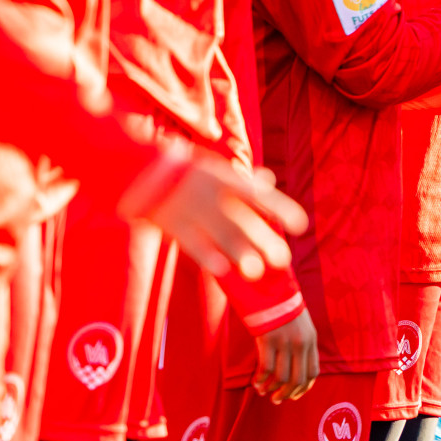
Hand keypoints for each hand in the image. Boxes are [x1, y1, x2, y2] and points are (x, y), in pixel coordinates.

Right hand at [139, 156, 307, 281]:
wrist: (140, 169)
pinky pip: (191, 242)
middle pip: (242, 219)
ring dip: (239, 252)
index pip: (259, 195)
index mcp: (225, 178)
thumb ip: (241, 179)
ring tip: (255, 272)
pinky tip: (221, 271)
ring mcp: (192, 209)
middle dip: (264, 240)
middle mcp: (212, 193)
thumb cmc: (185, 171)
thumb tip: (270, 180)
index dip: (281, 209)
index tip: (301, 226)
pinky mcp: (172, 224)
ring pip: (218, 233)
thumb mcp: (214, 168)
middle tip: (283, 260)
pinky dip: (206, 256)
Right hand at [253, 309, 319, 402]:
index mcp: (311, 340)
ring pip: (281, 378)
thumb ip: (302, 344)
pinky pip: (266, 369)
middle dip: (286, 394)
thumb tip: (295, 370)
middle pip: (297, 379)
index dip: (304, 388)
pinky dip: (260, 380)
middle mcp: (301, 343)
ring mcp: (285, 342)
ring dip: (271, 389)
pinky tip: (256, 383)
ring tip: (263, 392)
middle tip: (276, 400)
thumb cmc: (283, 309)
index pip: (313, 372)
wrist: (271, 289)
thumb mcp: (301, 325)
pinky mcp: (269, 339)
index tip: (293, 395)